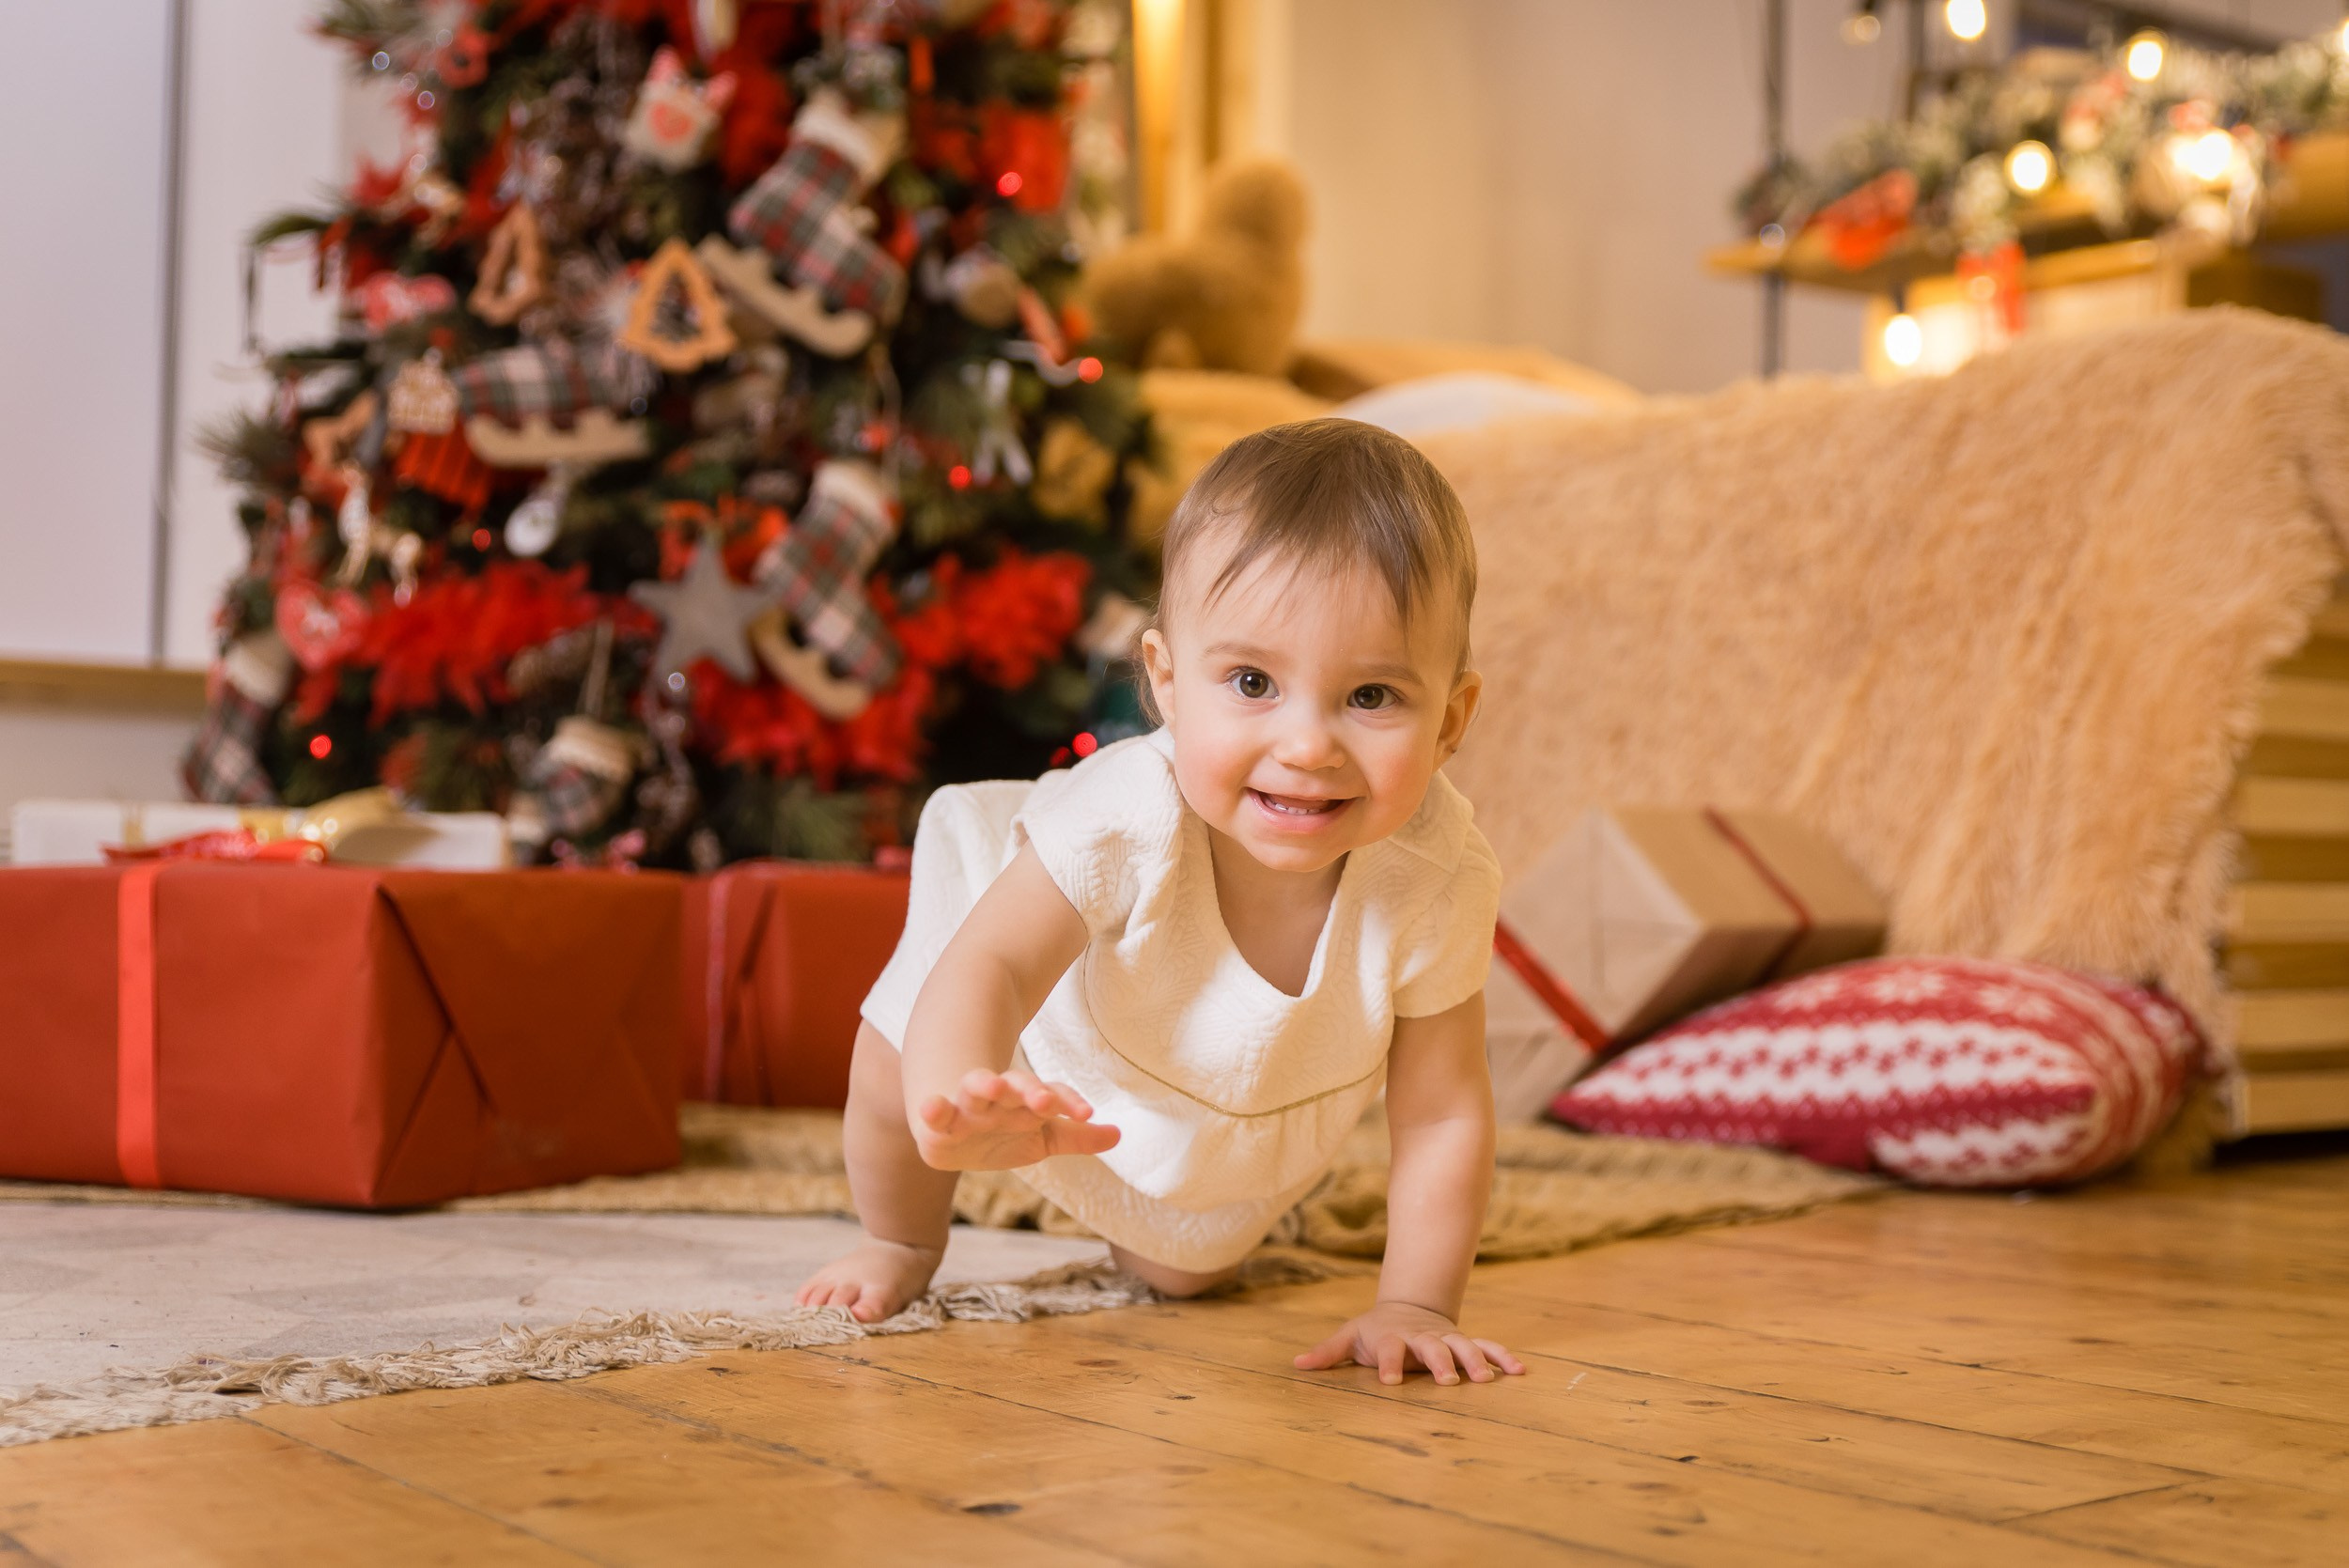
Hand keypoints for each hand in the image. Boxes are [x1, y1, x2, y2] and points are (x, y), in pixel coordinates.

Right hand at [912, 1068, 1120, 1170]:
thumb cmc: (1003, 1132)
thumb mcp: (1041, 1137)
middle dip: (1031, 1090)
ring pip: (978, 1086)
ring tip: (994, 1084)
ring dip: (985, 1083)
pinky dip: (932, 1107)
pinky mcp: (940, 1120)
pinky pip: (935, 1110)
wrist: (952, 1132)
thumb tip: (1118, 1134)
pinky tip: (930, 1105)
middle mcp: (1000, 1097)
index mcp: (1027, 1101)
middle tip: (1044, 1099)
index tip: (1086, 1113)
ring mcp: (969, 1105)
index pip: (1053, 1095)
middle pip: (1018, 1085)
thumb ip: (1076, 1137)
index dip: (1069, 1102)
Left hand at [1293, 1301, 1526, 1386]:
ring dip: (1476, 1361)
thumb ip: (1327, 1352)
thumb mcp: (1349, 1337)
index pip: (1390, 1349)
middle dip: (1440, 1362)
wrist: (1408, 1308)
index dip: (1388, 1363)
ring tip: (1488, 1380)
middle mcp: (1422, 1338)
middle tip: (1449, 1381)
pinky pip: (1487, 1347)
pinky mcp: (1464, 1342)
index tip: (1389, 1382)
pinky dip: (1503, 1357)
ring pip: (1464, 1346)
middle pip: (1433, 1348)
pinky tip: (1520, 1371)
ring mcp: (1445, 1339)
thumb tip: (1296, 1363)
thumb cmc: (1374, 1331)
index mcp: (1393, 1337)